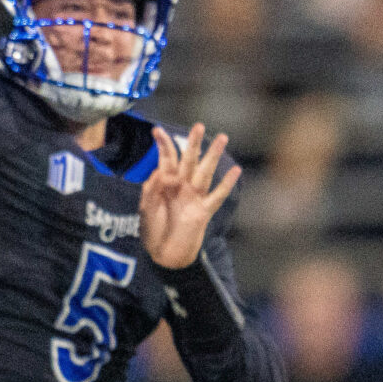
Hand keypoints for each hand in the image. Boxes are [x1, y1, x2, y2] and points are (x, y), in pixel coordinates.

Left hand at [140, 124, 241, 271]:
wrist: (164, 255)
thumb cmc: (153, 231)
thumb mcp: (146, 208)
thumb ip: (151, 189)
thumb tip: (162, 171)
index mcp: (166, 184)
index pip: (167, 160)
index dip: (163, 146)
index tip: (157, 130)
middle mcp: (182, 187)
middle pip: (189, 160)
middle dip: (193, 143)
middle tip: (198, 126)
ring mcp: (194, 198)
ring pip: (205, 172)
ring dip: (213, 156)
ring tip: (222, 138)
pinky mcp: (203, 212)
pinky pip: (216, 196)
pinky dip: (226, 184)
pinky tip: (236, 171)